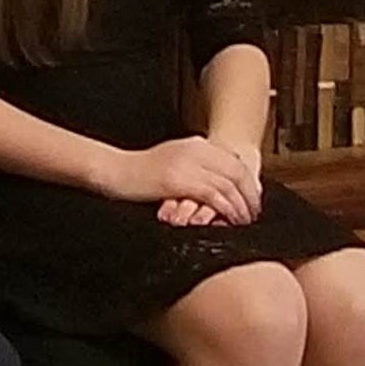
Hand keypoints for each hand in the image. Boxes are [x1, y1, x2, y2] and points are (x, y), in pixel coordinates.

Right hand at [105, 136, 260, 224]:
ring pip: (229, 186)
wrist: (112, 170)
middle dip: (250, 195)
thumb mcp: (171, 159)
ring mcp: (188, 164)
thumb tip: (214, 180)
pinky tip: (228, 220)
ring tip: (244, 221)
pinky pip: (214, 196)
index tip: (251, 200)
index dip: (248, 183)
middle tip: (253, 213)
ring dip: (241, 206)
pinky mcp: (179, 181)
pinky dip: (226, 210)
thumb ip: (193, 163)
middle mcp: (195, 150)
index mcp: (195, 144)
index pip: (235, 162)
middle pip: (238, 173)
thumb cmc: (137, 170)